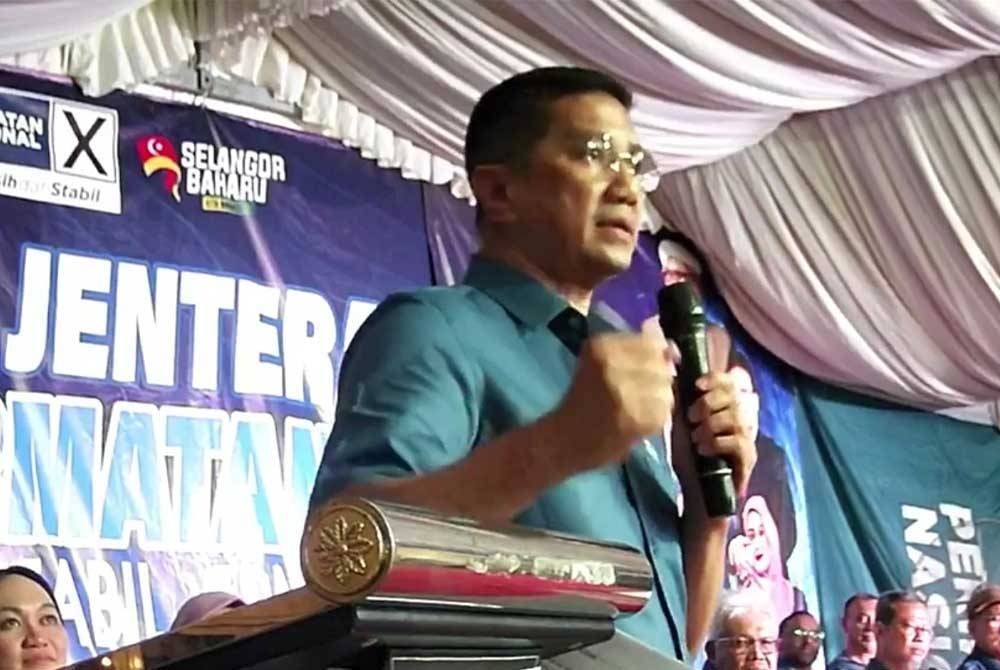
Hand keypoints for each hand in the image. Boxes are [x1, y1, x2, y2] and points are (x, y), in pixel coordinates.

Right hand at [552, 317, 677, 471]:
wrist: (564, 440)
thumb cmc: (584, 399)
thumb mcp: (602, 363)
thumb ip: (637, 351)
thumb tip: (674, 349)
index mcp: (601, 345)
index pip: (650, 343)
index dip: (654, 358)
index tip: (642, 370)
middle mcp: (612, 364)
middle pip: (660, 365)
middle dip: (656, 379)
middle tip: (637, 393)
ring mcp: (625, 391)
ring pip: (666, 388)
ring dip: (658, 400)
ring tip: (637, 408)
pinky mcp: (636, 417)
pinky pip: (664, 412)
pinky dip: (656, 418)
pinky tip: (638, 422)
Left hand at [685, 369, 758, 495]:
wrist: (695, 492)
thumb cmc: (688, 455)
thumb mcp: (681, 424)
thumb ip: (682, 401)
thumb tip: (674, 376)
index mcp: (728, 405)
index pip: (733, 381)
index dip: (717, 379)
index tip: (697, 385)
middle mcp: (744, 417)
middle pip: (736, 396)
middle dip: (710, 403)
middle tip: (692, 418)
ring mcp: (749, 438)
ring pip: (738, 418)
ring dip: (711, 425)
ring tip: (696, 437)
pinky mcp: (749, 458)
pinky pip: (739, 442)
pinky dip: (717, 442)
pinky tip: (703, 449)